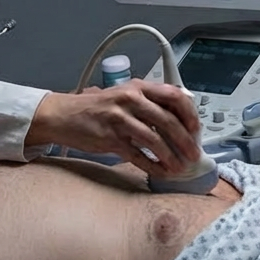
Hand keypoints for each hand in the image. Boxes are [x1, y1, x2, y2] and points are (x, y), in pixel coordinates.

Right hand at [28, 80, 201, 175]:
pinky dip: (152, 166)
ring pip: (154, 140)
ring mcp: (119, 120)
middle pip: (167, 120)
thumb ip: (149, 102)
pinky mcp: (110, 139)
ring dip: (170, 156)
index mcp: (137, 87)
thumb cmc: (97, 107)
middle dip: (185, 140)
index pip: (173, 96)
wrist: (63, 115)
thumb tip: (179, 116)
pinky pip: (137, 155)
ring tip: (179, 166)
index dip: (189, 114)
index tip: (196, 128)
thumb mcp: (124, 95)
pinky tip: (161, 172)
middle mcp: (130, 100)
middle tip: (193, 153)